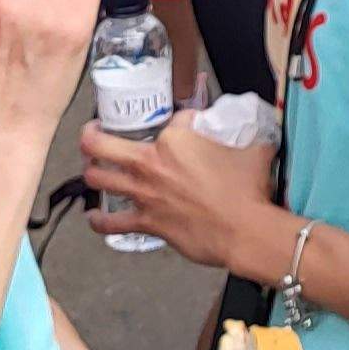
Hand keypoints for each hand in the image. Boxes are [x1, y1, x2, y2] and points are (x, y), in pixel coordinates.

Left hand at [79, 115, 278, 271]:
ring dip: (91, 171)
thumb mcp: (253, 148)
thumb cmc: (248, 189)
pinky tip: (94, 217)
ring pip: (97, 178)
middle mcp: (151, 163)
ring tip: (93, 167)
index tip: (184, 126)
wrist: (244, 229)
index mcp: (175, 139)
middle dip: (91, 134)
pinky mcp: (146, 222)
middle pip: (100, 143)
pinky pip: (110, 223)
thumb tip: (257, 132)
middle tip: (95, 132)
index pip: (168, 119)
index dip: (178, 121)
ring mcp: (144, 194)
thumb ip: (248, 134)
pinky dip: (98, 220)